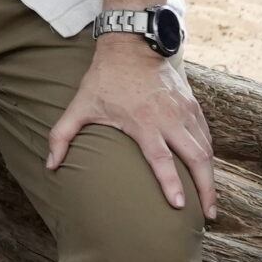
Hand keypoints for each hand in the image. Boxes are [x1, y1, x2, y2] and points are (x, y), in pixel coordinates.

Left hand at [47, 36, 217, 217]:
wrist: (131, 47)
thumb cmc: (104, 80)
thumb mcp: (80, 105)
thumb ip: (62, 136)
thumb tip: (50, 165)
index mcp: (143, 122)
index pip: (161, 158)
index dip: (171, 183)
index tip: (179, 205)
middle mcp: (169, 118)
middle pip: (196, 158)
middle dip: (205, 188)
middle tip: (209, 214)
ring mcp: (184, 112)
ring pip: (206, 149)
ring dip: (210, 176)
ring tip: (210, 201)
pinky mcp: (193, 106)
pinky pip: (206, 135)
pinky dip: (209, 156)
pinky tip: (207, 172)